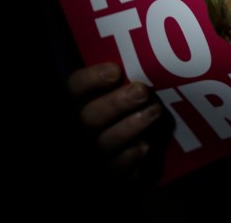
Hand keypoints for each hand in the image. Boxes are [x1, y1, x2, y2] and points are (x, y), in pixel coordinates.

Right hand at [68, 62, 171, 180]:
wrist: (134, 149)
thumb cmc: (131, 110)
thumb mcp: (122, 91)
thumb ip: (125, 80)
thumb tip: (147, 57)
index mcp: (80, 103)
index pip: (75, 87)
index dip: (92, 79)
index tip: (116, 70)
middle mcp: (82, 129)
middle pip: (89, 117)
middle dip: (117, 103)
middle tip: (143, 91)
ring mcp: (94, 153)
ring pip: (103, 143)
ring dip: (130, 127)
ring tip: (155, 112)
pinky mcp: (110, 173)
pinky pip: (115, 171)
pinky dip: (130, 160)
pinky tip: (146, 147)